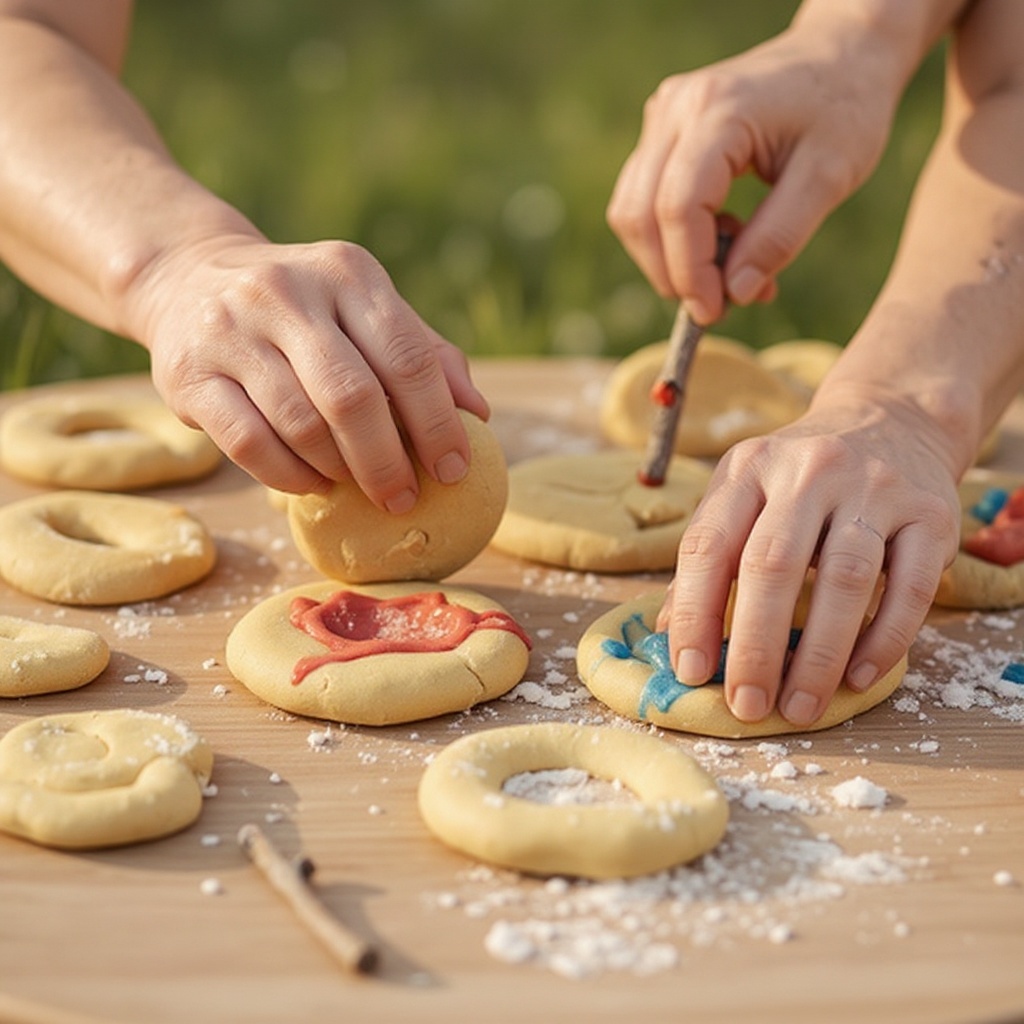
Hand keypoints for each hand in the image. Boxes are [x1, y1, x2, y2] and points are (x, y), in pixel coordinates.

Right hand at [129, 235, 488, 508]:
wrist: (187, 278)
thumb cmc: (304, 310)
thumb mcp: (365, 309)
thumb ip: (423, 353)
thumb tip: (478, 412)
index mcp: (346, 273)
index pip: (406, 357)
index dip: (437, 422)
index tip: (454, 470)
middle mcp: (286, 292)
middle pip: (353, 396)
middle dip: (388, 461)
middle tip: (405, 499)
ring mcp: (230, 330)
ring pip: (300, 423)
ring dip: (340, 470)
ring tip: (359, 488)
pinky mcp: (187, 374)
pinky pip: (249, 443)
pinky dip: (290, 476)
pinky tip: (313, 484)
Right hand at [607, 25, 903, 323]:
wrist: (842, 51)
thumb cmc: (846, 106)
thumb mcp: (831, 175)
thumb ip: (781, 236)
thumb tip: (735, 293)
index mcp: (719, 111)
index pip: (678, 207)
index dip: (689, 270)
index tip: (715, 311)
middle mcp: (676, 109)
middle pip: (640, 213)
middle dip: (671, 273)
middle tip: (719, 304)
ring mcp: (662, 116)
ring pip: (631, 210)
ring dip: (667, 259)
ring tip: (729, 269)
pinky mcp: (662, 131)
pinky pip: (642, 198)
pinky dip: (671, 237)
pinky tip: (722, 238)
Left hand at [659, 388, 960, 725]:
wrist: (892, 419)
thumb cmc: (801, 479)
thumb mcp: (744, 495)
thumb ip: (708, 558)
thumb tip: (667, 635)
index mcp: (749, 468)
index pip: (709, 545)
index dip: (694, 613)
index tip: (689, 672)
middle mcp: (808, 470)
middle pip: (773, 564)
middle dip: (754, 645)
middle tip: (746, 705)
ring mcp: (875, 488)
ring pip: (845, 579)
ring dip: (819, 655)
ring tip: (800, 706)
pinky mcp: (931, 514)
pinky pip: (910, 588)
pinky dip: (883, 640)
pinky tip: (859, 678)